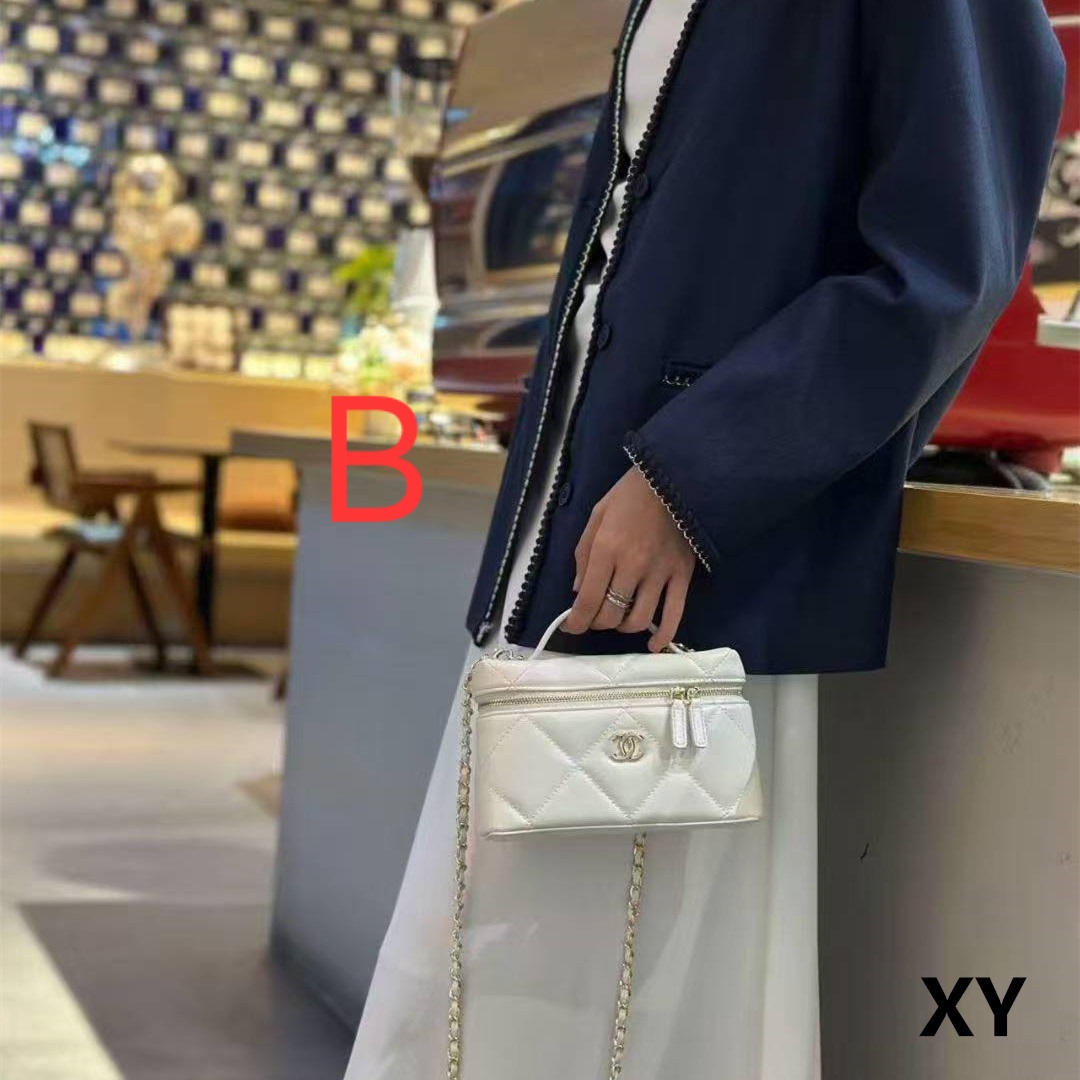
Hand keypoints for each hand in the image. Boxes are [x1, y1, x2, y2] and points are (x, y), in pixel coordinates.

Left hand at [565, 467, 695, 650]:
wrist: (673, 478)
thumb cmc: (630, 495)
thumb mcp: (596, 516)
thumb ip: (583, 555)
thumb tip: (577, 591)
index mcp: (607, 550)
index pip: (587, 600)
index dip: (575, 622)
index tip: (570, 626)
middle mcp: (632, 566)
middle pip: (610, 615)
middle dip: (596, 623)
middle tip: (594, 615)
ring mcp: (660, 574)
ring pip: (637, 620)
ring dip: (622, 626)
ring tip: (618, 618)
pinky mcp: (682, 577)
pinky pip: (673, 615)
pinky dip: (663, 636)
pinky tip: (653, 646)